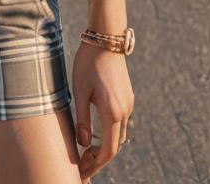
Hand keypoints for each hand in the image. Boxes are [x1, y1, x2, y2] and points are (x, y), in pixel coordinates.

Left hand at [72, 42, 133, 180]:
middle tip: (81, 165)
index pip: (108, 150)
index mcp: (113, 112)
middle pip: (115, 145)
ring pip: (119, 134)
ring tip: (86, 152)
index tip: (82, 170)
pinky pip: (121, 122)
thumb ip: (82, 119)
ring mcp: (129, 103)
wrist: (106, 39)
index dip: (96, 164)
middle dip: (99, 159)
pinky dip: (110, 133)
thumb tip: (83, 144)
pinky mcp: (128, 96)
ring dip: (105, 146)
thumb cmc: (88, 63)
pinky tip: (97, 133)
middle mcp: (125, 111)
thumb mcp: (80, 90)